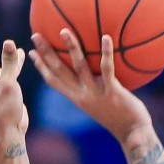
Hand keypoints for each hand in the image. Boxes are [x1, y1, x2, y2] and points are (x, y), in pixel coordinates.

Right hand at [28, 28, 152, 144]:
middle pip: (59, 71)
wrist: (132, 133)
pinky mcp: (112, 92)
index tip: (31, 52)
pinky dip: (106, 52)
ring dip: (71, 48)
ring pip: (79, 67)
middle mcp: (82, 95)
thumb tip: (94, 72)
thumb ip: (93, 88)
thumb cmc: (119, 116)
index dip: (41, 67)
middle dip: (45, 53)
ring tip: (63, 31)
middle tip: (35, 35)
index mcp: (76, 98)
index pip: (53, 81)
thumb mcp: (100, 102)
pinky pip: (107, 69)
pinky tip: (106, 37)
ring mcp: (95, 93)